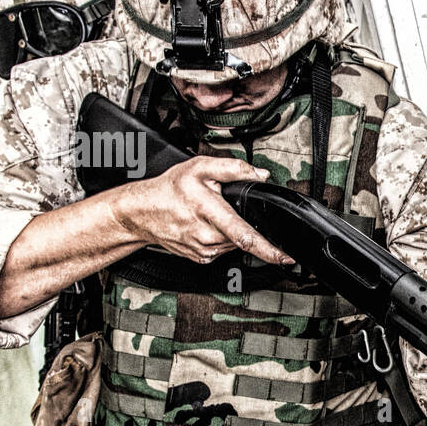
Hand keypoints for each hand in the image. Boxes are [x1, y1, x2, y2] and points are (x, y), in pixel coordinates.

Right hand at [113, 156, 293, 265]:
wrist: (141, 212)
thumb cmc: (170, 189)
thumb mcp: (199, 167)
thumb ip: (233, 168)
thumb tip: (260, 175)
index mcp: (207, 211)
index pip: (243, 235)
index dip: (268, 249)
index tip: (285, 256)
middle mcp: (205, 235)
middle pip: (242, 236)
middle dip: (245, 224)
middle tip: (228, 211)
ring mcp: (203, 250)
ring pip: (234, 243)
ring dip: (233, 230)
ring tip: (213, 215)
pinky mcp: (201, 258)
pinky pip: (223, 248)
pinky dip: (223, 237)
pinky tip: (208, 226)